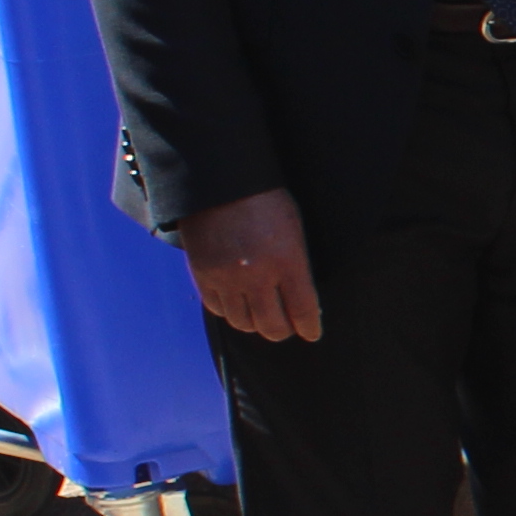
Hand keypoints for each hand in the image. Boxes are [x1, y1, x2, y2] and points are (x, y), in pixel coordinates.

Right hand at [182, 187, 323, 339]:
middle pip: (272, 327)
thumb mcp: (294, 228)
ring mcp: (226, 278)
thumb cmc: (265, 200)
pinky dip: (231, 311)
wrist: (219, 182)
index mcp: (287, 260)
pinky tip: (239, 303)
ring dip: (256, 323)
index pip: (303, 310)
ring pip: (244, 323)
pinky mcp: (203, 275)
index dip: (309, 327)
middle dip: (283, 330)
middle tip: (286, 326)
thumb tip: (301, 301)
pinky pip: (218, 310)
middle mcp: (256, 275)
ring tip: (262, 314)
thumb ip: (297, 266)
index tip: (312, 333)